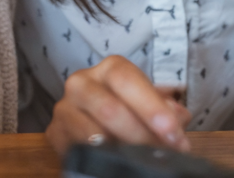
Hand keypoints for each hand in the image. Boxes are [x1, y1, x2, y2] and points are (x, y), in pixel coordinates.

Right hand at [45, 56, 191, 157]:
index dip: (151, 107)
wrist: (95, 120)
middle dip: (141, 136)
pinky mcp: (54, 132)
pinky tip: (115, 164)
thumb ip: (163, 107)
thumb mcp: (147, 103)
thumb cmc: (128, 108)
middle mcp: (81, 82)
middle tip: (164, 155)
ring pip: (92, 132)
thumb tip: (179, 117)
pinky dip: (99, 158)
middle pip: (109, 108)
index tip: (173, 133)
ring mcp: (65, 107)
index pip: (126, 79)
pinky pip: (76, 149)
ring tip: (142, 162)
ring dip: (122, 151)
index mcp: (109, 69)